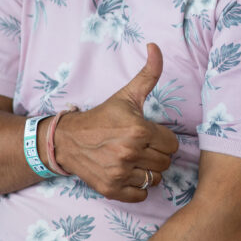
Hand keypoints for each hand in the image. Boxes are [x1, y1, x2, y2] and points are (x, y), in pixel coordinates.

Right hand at [54, 43, 179, 201]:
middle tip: (140, 147)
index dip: (162, 139)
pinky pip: (141, 194)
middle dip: (156, 154)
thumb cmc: (102, 117)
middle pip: (166, 162)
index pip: (172, 144)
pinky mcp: (111, 189)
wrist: (67, 140)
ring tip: (134, 159)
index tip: (148, 135)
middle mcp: (130, 152)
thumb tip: (155, 46)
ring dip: (148, 171)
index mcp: (139, 129)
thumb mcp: (126, 95)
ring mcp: (120, 172)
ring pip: (155, 179)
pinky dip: (137, 187)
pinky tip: (127, 173)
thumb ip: (148, 73)